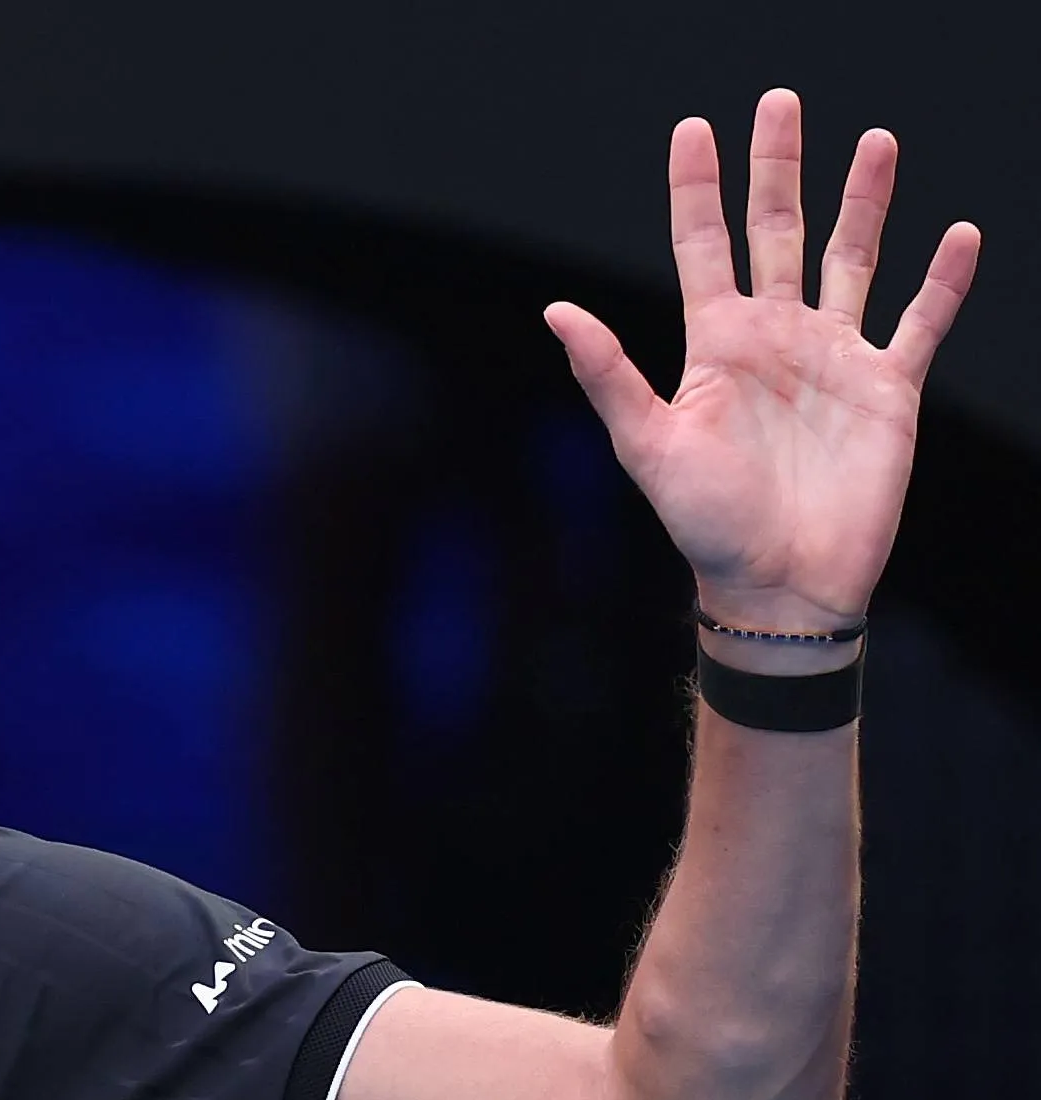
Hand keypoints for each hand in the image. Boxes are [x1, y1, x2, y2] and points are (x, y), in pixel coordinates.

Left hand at [545, 88, 981, 632]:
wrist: (778, 584)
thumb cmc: (706, 526)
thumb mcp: (647, 446)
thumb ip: (608, 375)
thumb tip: (556, 312)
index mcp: (715, 345)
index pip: (703, 246)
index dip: (697, 189)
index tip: (694, 129)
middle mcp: (775, 339)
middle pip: (778, 232)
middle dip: (779, 168)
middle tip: (780, 102)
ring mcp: (834, 359)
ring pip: (851, 259)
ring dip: (864, 202)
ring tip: (875, 141)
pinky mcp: (887, 390)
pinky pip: (920, 322)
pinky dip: (942, 280)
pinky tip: (956, 232)